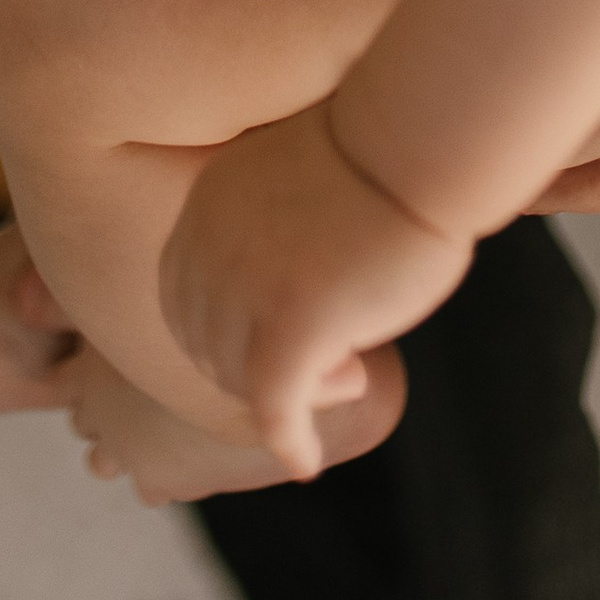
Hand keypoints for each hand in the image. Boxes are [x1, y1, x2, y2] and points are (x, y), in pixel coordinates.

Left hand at [159, 103, 468, 474]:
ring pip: (244, 379)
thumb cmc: (381, 150)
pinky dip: (288, 439)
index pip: (183, 300)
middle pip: (209, 345)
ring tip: (352, 374)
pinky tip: (305, 459)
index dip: (221, 336)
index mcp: (205, 206)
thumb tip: (285, 283)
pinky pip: (275, 407)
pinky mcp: (291, 327)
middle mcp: (210, 250)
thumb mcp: (293, 176)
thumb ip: (268, 223)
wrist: (416, 140)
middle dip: (260, 367)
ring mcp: (246, 290)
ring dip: (294, 392)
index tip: (273, 345)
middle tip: (337, 363)